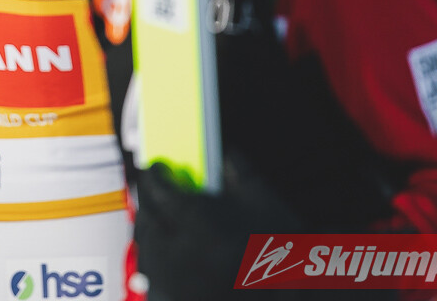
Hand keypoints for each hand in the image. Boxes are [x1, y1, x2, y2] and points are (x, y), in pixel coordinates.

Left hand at [134, 156, 304, 300]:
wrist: (290, 300)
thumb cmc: (281, 257)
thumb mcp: (266, 205)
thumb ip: (239, 170)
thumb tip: (219, 152)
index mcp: (200, 226)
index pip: (158, 189)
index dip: (156, 173)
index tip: (158, 167)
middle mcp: (177, 256)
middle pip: (147, 215)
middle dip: (151, 199)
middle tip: (159, 190)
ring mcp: (170, 283)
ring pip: (146, 244)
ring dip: (153, 226)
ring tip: (166, 218)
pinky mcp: (168, 299)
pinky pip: (152, 271)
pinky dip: (159, 256)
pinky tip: (174, 251)